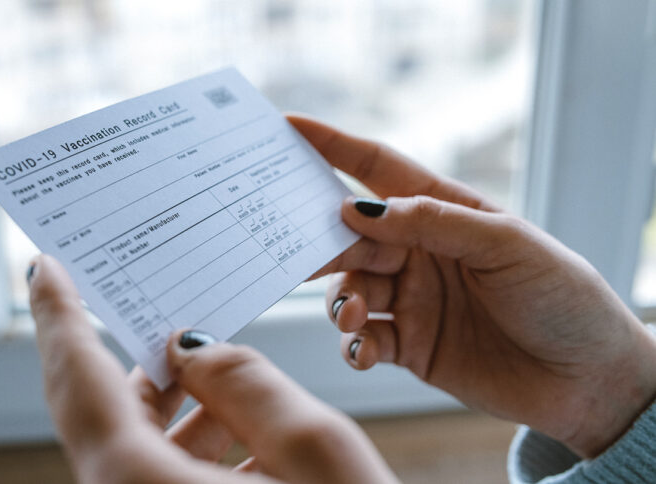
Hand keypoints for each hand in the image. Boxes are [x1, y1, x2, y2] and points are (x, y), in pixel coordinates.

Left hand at [27, 254, 397, 483]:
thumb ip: (249, 383)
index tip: (45, 265)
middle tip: (156, 305)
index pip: (80, 382)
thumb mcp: (319, 456)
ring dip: (176, 408)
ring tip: (218, 367)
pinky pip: (157, 480)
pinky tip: (239, 428)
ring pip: (136, 451)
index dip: (60, 315)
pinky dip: (191, 449)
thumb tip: (194, 349)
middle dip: (135, 359)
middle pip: (105, 416)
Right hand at [289, 115, 655, 457]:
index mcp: (443, 211)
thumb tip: (358, 208)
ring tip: (357, 314)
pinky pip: (363, 340)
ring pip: (348, 289)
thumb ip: (432, 222)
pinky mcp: (409, 345)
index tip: (287, 129)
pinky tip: (365, 349)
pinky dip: (353, 344)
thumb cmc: (561, 296)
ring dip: (341, 300)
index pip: (377, 169)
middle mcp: (418, 251)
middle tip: (300, 252)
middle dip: (321, 241)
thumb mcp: (506, 244)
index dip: (331, 146)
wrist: (588, 379)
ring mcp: (411, 299)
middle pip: (350, 235)